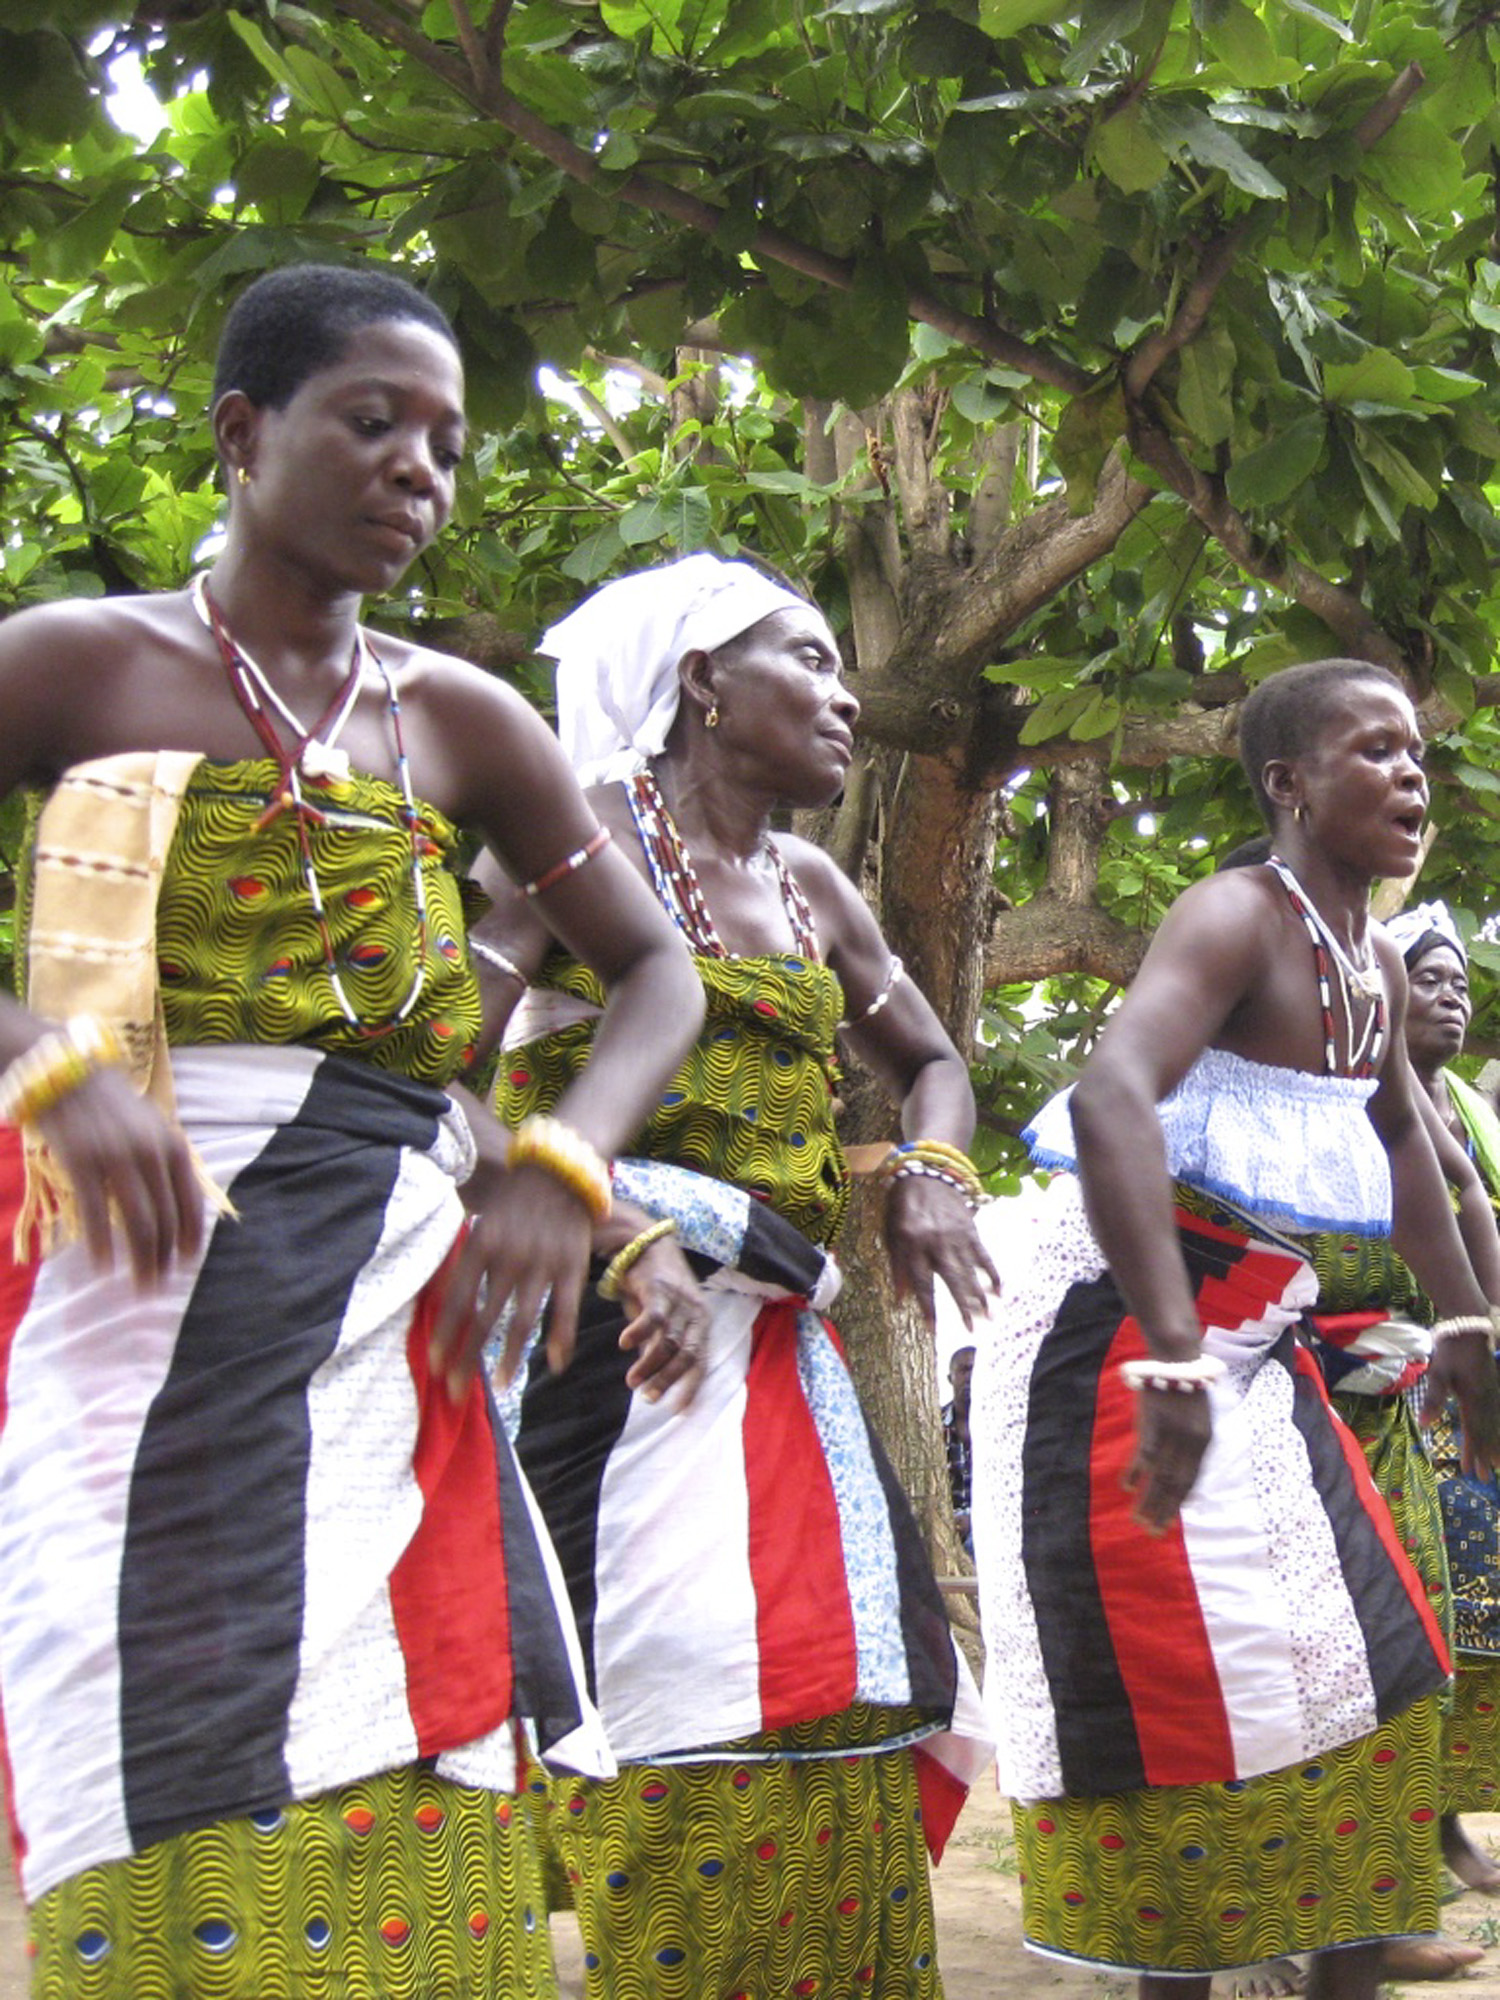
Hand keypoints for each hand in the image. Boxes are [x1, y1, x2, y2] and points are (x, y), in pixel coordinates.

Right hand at [35, 1065, 204, 1283]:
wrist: (70, 1075)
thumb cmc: (114, 1108)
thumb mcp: (154, 1128)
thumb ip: (167, 1163)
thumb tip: (181, 1209)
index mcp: (174, 1147)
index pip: (192, 1204)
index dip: (190, 1240)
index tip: (186, 1266)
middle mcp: (152, 1154)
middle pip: (166, 1221)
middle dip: (164, 1260)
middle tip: (157, 1287)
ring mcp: (117, 1158)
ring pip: (139, 1223)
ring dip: (141, 1261)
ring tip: (138, 1285)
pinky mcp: (82, 1162)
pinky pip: (97, 1213)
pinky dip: (102, 1244)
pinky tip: (102, 1266)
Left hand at [429, 1159, 592, 1401]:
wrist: (559, 1170)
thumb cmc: (512, 1201)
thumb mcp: (480, 1221)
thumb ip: (464, 1259)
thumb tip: (438, 1301)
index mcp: (481, 1244)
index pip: (456, 1300)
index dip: (445, 1335)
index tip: (434, 1366)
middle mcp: (509, 1257)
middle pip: (484, 1319)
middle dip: (468, 1359)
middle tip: (455, 1392)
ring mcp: (543, 1263)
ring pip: (522, 1321)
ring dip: (510, 1358)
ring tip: (501, 1386)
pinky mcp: (573, 1266)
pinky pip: (566, 1310)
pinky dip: (561, 1339)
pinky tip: (555, 1365)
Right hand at [616, 1236, 708, 1409]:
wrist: (647, 1243)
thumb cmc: (655, 1287)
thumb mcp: (663, 1319)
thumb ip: (659, 1345)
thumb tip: (653, 1378)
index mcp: (702, 1323)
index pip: (701, 1361)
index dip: (690, 1387)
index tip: (677, 1410)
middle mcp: (696, 1313)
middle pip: (686, 1355)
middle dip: (667, 1380)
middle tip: (648, 1398)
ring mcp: (679, 1301)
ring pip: (668, 1341)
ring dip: (649, 1364)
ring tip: (631, 1381)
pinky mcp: (660, 1289)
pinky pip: (652, 1317)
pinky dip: (638, 1333)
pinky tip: (624, 1345)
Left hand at [885, 1175, 998, 1328]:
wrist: (927, 1171)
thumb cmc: (903, 1205)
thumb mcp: (891, 1232)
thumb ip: (897, 1265)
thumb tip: (900, 1298)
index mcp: (912, 1244)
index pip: (921, 1282)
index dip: (927, 1307)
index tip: (933, 1330)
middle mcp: (936, 1242)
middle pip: (952, 1280)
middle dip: (962, 1307)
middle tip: (971, 1330)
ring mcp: (957, 1237)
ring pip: (971, 1271)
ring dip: (981, 1296)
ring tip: (990, 1317)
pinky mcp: (971, 1230)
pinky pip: (984, 1255)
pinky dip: (993, 1273)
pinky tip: (1000, 1290)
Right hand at [1121, 1386, 1211, 1532]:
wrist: (1177, 1356)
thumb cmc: (1185, 1385)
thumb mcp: (1196, 1416)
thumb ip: (1189, 1441)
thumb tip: (1178, 1466)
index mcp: (1205, 1440)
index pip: (1191, 1480)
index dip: (1179, 1503)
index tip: (1167, 1522)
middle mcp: (1192, 1441)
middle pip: (1176, 1484)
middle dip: (1164, 1511)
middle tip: (1153, 1533)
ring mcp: (1173, 1433)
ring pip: (1160, 1476)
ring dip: (1148, 1500)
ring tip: (1138, 1520)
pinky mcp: (1155, 1423)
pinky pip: (1144, 1455)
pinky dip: (1135, 1473)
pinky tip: (1127, 1487)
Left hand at [1423, 1330, 1499, 1479]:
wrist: (1468, 1328)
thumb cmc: (1450, 1350)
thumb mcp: (1437, 1373)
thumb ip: (1433, 1398)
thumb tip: (1424, 1424)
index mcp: (1472, 1400)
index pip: (1473, 1433)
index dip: (1473, 1453)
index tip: (1472, 1473)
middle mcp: (1486, 1400)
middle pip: (1486, 1433)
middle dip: (1484, 1455)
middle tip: (1484, 1478)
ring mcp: (1492, 1393)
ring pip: (1495, 1425)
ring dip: (1494, 1445)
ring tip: (1498, 1464)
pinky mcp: (1493, 1386)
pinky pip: (1498, 1414)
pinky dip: (1499, 1428)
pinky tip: (1497, 1433)